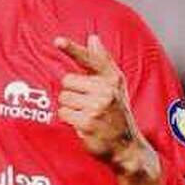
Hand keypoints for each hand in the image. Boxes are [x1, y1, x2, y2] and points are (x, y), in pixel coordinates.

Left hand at [54, 34, 162, 184]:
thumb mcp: (116, 85)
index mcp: (111, 79)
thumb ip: (102, 61)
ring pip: (64, 98)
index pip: (90, 60)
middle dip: (72, 93)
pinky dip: (70, 119)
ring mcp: (97, 107)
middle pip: (68, 81)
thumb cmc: (118, 112)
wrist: (127, 146)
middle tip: (87, 104)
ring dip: (70, 108)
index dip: (72, 49)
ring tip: (86, 115)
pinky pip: (64, 113)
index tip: (57, 40)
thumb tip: (93, 37)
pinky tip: (83, 125)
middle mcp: (106, 91)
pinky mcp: (88, 122)